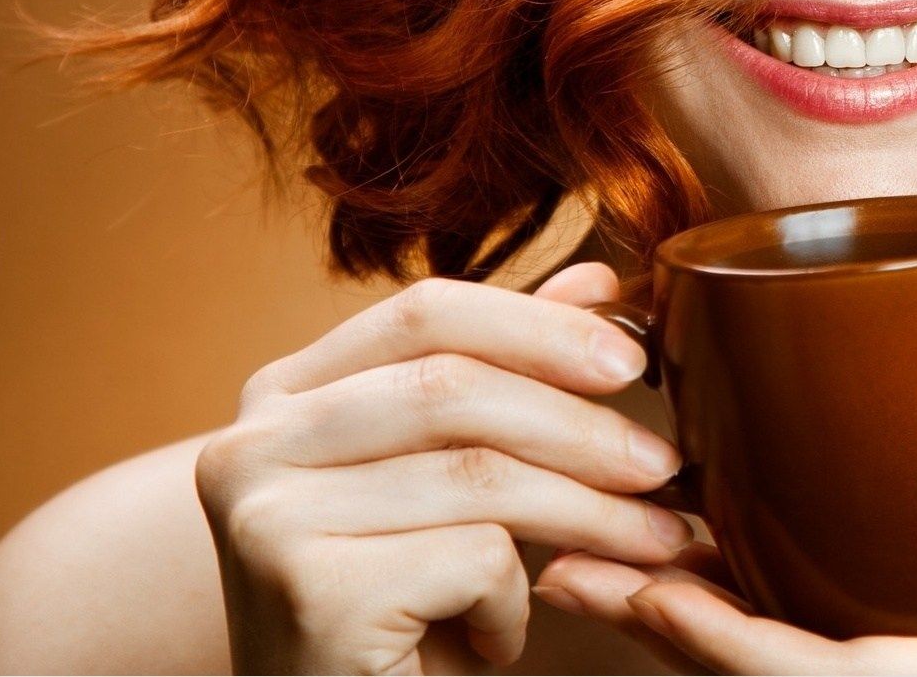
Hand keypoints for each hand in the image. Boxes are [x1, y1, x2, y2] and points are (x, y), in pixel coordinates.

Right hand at [193, 261, 696, 674]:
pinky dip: (514, 601)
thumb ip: (507, 375)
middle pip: (456, 389)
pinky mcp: (309, 592)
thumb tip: (598, 281)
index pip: (426, 313)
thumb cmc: (399, 609)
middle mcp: (249, 443)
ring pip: (480, 476)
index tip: (631, 359)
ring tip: (657, 542)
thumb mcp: (453, 482)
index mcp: (283, 393)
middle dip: (584, 427)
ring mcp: (267, 517)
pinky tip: (499, 636)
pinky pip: (473, 558)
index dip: (541, 326)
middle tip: (667, 466)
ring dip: (593, 514)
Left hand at [534, 521, 916, 673]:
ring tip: (585, 555)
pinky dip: (737, 593)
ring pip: (772, 651)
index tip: (659, 590)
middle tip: (566, 565)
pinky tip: (690, 544)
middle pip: (767, 672)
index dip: (734, 647)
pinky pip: (809, 627)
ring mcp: (913, 669)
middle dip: (666, 624)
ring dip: (679, 608)